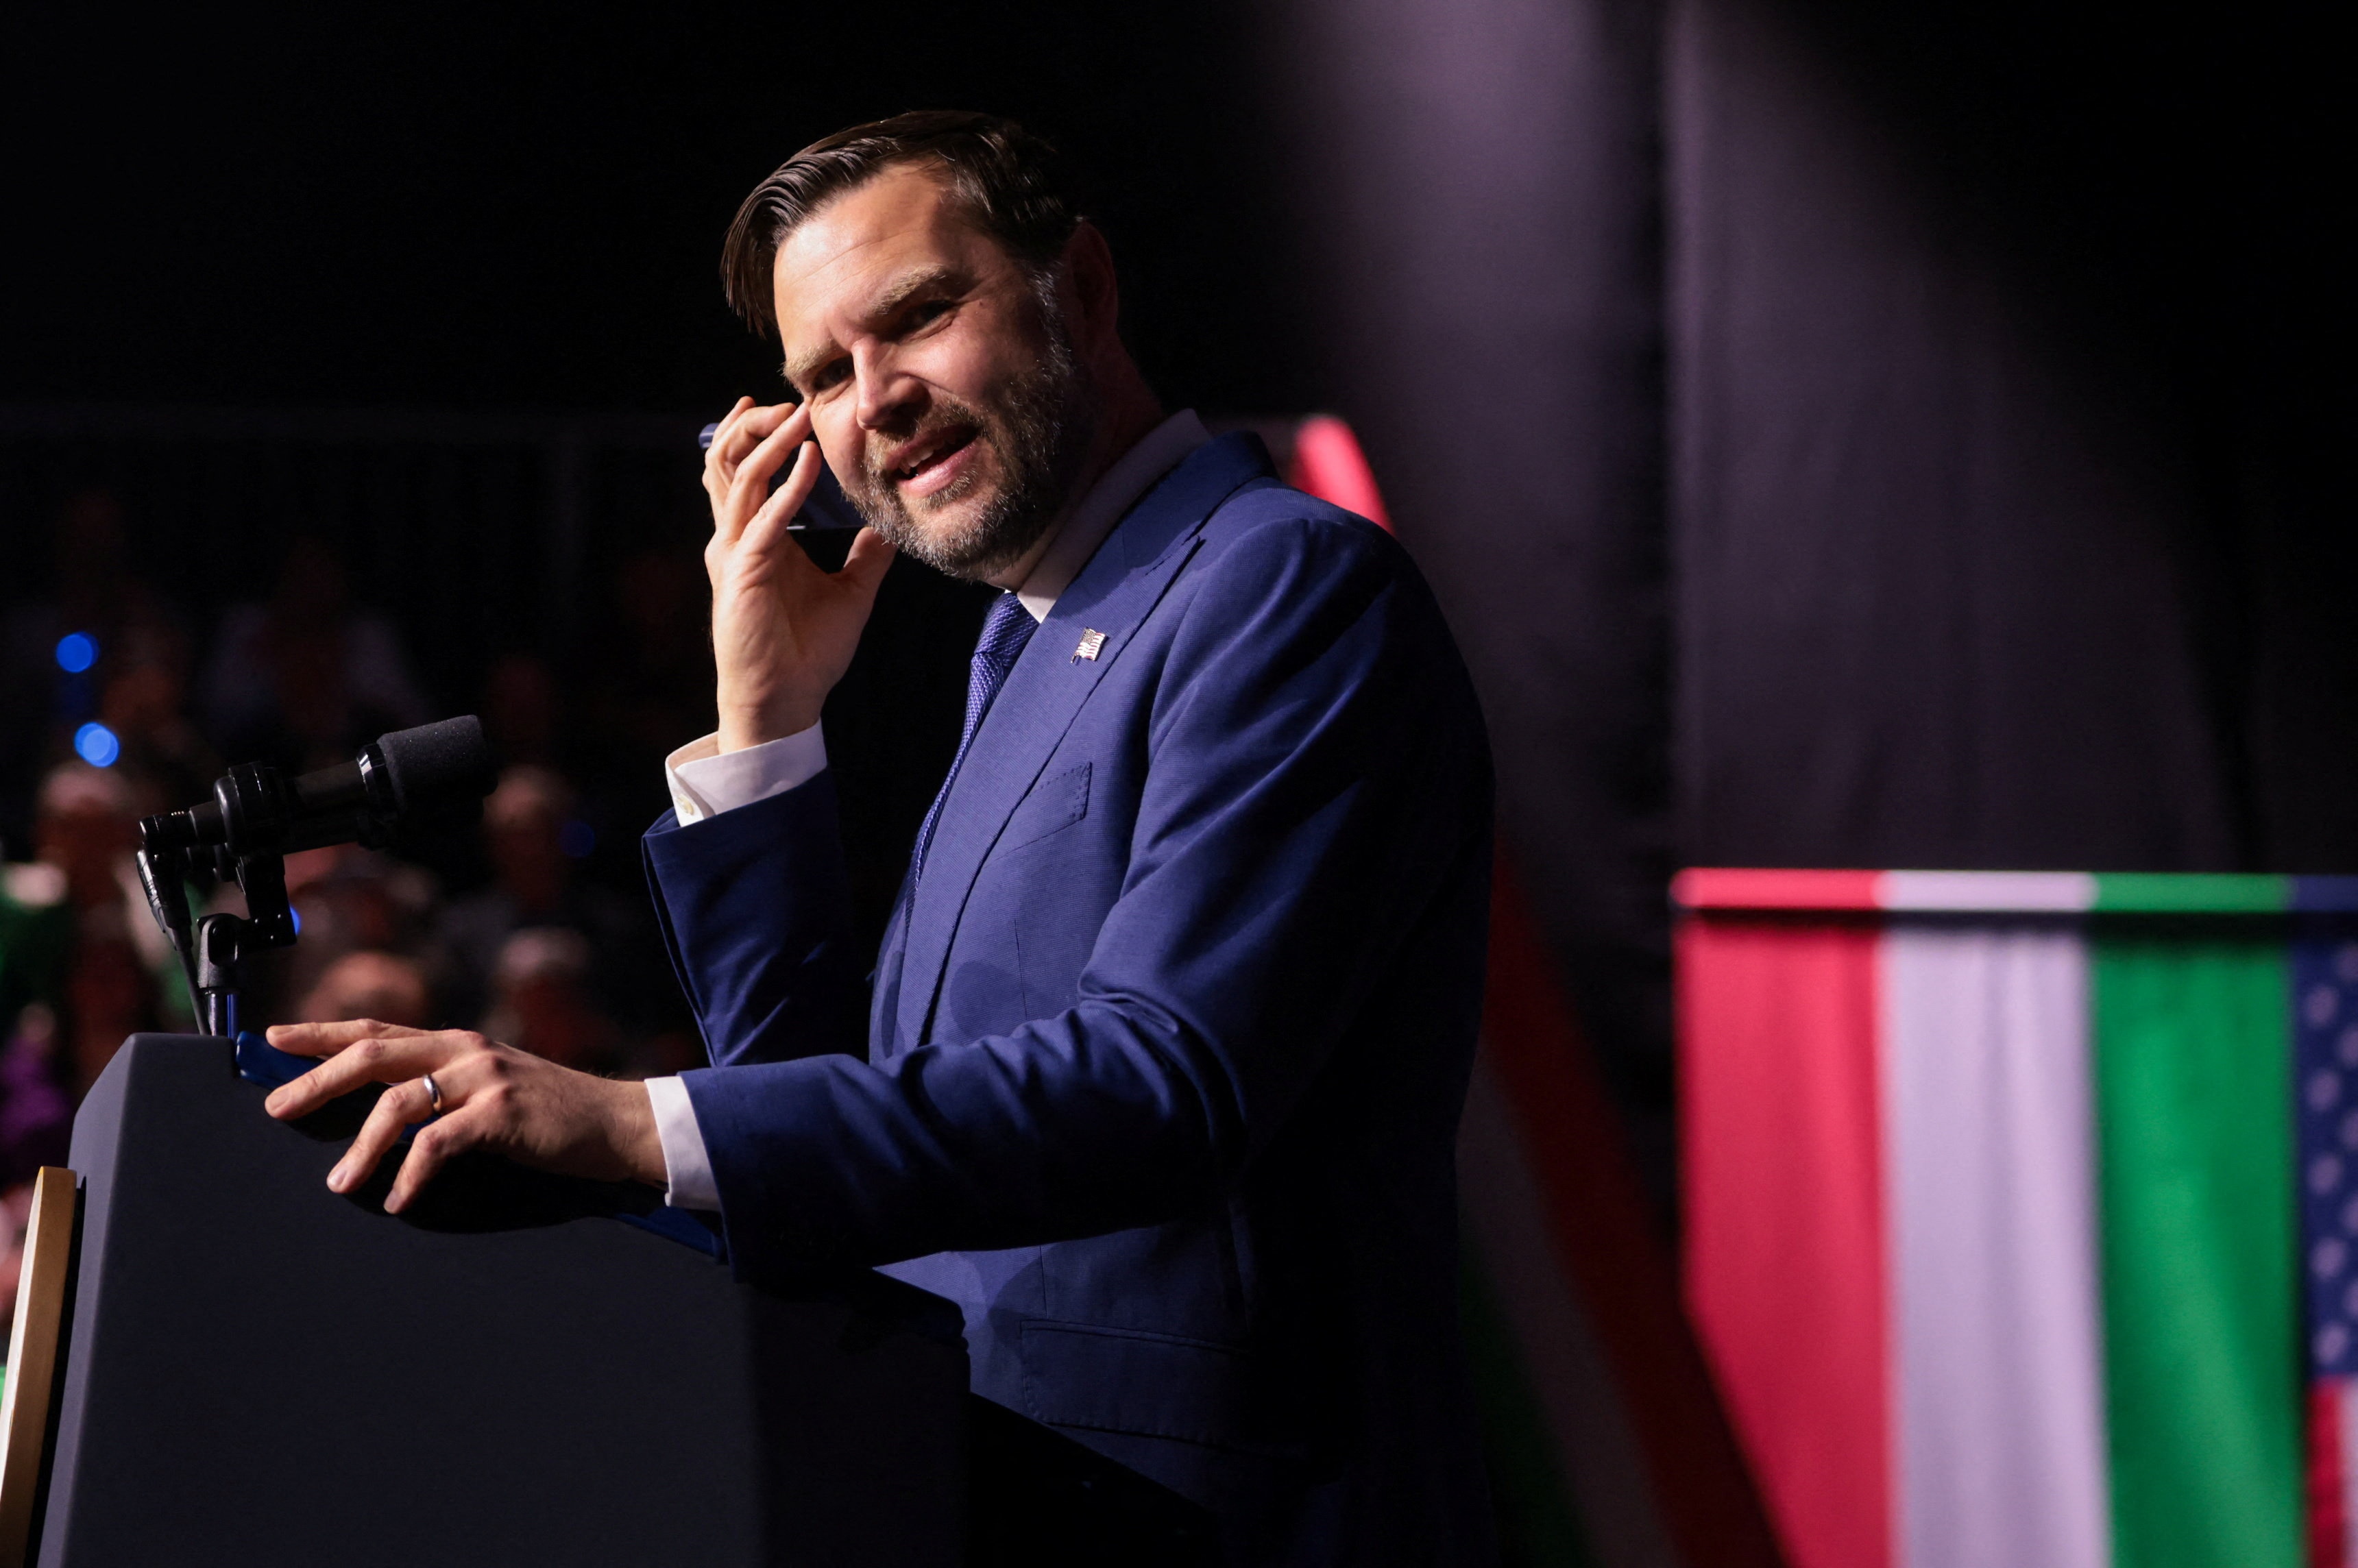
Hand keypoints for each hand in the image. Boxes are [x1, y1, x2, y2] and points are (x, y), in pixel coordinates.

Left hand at [261, 1020, 666, 1212]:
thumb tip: (387, 1112)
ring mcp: (485, 1078)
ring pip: (398, 1103)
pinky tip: (399, 1200)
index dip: (324, 1033)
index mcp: (459, 1043)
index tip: (275, 1039)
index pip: (379, 1030)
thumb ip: (447, 1089)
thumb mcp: (494, 1088)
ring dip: (362, 1147)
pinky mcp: (502, 1112)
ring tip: (340, 1183)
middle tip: (277, 1110)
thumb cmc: (553, 1115)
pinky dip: (411, 1174)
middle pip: (373, 1055)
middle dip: (318, 1082)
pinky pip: (438, 1143)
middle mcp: (466, 1050)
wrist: (617, 1123)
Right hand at [702, 397, 897, 749]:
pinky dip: (787, 488)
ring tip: (796, 416)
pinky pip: (763, 521)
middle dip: (754, 428)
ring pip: (738, 482)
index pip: (745, 474)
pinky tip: (809, 463)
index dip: (757, 437)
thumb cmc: (809, 653)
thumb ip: (866, 557)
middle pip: (729, 466)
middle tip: (787, 401)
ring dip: (769, 445)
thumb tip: (888, 528)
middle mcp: (737, 541)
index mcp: (758, 540)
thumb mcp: (851, 592)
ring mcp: (734, 555)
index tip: (782, 406)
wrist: (789, 701)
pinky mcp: (742, 574)